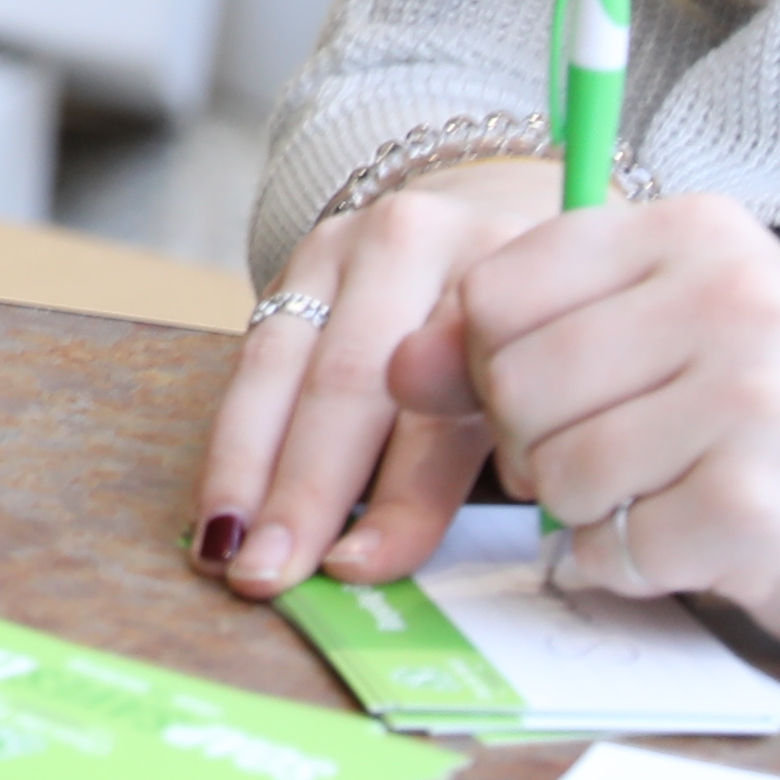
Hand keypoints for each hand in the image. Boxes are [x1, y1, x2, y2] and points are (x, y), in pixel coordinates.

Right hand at [200, 154, 565, 593]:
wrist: (507, 206)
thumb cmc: (549, 328)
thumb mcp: (561, 378)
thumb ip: (514, 445)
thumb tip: (434, 550)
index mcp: (515, 286)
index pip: (446, 409)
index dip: (403, 496)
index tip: (364, 569)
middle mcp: (427, 246)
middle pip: (351, 381)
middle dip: (303, 489)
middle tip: (271, 573)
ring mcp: (353, 241)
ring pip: (284, 365)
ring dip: (246, 468)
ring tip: (225, 550)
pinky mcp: (303, 253)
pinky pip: (257, 351)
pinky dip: (235, 436)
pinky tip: (219, 503)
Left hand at [402, 195, 779, 659]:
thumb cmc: (775, 412)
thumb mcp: (655, 331)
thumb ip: (518, 333)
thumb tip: (396, 367)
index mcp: (694, 232)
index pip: (494, 291)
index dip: (490, 362)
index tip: (555, 388)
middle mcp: (733, 299)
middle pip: (515, 382)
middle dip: (535, 443)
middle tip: (612, 457)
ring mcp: (758, 401)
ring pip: (559, 469)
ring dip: (586, 508)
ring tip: (659, 493)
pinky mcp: (762, 507)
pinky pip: (617, 545)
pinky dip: (628, 561)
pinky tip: (688, 540)